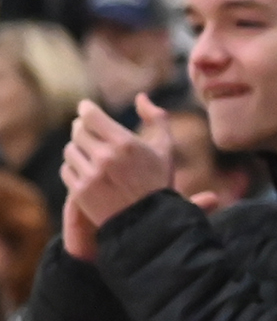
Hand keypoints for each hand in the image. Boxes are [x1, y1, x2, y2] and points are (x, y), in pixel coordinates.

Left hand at [61, 97, 174, 234]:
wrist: (150, 223)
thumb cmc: (159, 183)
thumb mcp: (166, 149)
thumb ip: (157, 119)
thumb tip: (141, 97)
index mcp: (126, 143)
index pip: (90, 115)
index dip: (86, 110)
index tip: (87, 110)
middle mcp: (105, 157)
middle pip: (78, 131)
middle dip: (83, 130)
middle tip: (90, 132)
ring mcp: (90, 175)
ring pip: (70, 150)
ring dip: (78, 150)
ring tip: (91, 155)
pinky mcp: (79, 192)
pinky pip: (66, 170)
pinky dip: (74, 169)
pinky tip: (88, 173)